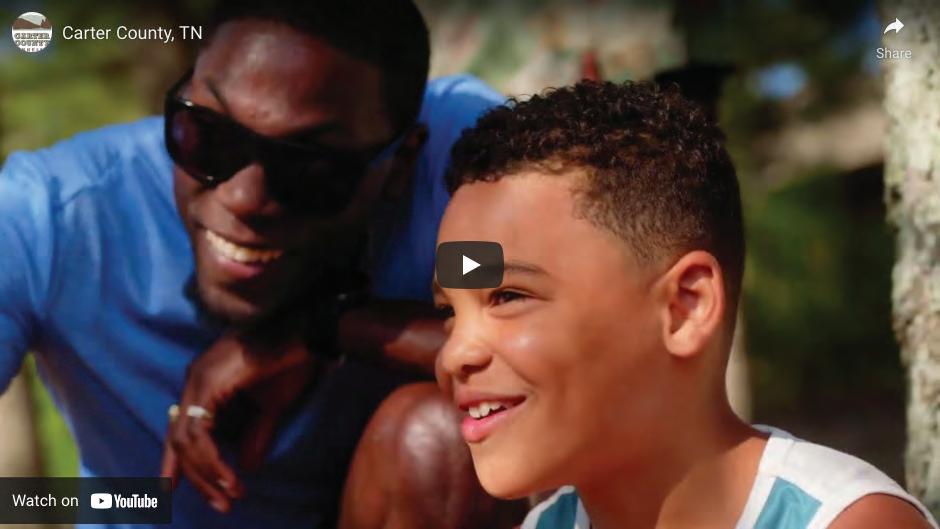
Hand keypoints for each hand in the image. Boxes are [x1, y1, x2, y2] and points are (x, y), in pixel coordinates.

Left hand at [160, 333, 321, 512]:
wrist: (304, 334)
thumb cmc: (290, 361)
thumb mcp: (271, 405)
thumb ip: (256, 433)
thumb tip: (247, 466)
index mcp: (204, 382)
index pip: (180, 428)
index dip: (175, 462)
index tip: (173, 491)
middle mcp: (194, 379)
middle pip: (178, 439)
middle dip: (194, 477)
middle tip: (218, 504)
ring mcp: (198, 379)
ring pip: (186, 440)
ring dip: (206, 474)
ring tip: (228, 497)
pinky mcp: (209, 384)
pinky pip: (200, 433)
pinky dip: (212, 461)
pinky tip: (230, 478)